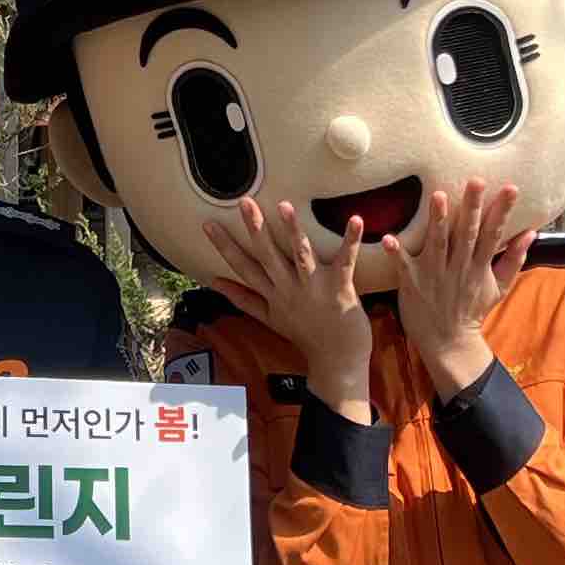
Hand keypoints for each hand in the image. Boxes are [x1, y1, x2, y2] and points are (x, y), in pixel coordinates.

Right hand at [197, 198, 374, 420]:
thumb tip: (215, 282)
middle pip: (268, 255)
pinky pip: (346, 261)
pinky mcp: (340, 289)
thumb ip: (243, 298)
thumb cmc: (306, 336)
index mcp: (272, 294)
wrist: (337, 363)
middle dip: (255, 228)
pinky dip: (351, 240)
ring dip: (293, 231)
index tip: (208, 224)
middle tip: (244, 201)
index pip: (243, 267)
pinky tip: (355, 220)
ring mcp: (314, 289)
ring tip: (284, 205)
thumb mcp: (269, 318)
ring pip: (300, 255)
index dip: (224, 246)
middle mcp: (289, 290)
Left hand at [385, 180, 529, 398]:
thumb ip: (514, 259)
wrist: (449, 343)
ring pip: (437, 243)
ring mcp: (435, 275)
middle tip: (476, 181)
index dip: (502, 211)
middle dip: (472, 207)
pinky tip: (390, 238)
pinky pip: (403, 266)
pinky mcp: (413, 283)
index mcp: (479, 266)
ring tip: (438, 196)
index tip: (511, 187)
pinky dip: (397, 252)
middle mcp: (459, 267)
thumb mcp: (499, 287)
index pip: (493, 234)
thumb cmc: (472, 310)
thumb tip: (531, 233)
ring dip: (437, 220)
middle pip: (466, 233)